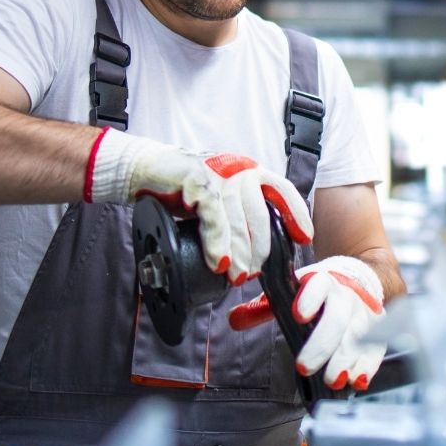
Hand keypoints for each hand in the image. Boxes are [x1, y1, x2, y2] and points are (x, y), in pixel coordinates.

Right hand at [87, 128, 312, 283]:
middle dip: (259, 247)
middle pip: (260, 212)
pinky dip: (217, 241)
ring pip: (237, 216)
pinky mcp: (196, 177)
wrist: (142, 171)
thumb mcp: (214, 205)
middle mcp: (237, 169)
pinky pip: (213, 213)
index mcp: (247, 172)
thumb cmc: (180, 190)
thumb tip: (251, 256)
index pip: (281, 189)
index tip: (303, 238)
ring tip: (236, 275)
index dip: (295, 213)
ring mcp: (217, 172)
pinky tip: (219, 261)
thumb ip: (233, 220)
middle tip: (252, 273)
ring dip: (238, 251)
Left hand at [229, 255, 385, 390]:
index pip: (318, 285)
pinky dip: (368, 365)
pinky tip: (358, 381)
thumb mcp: (293, 292)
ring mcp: (364, 313)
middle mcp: (346, 296)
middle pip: (337, 318)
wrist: (359, 280)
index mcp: (322, 281)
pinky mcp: (378, 331)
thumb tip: (234, 320)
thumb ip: (266, 307)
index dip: (309, 298)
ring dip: (345, 359)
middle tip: (303, 365)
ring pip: (358, 335)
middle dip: (321, 343)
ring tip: (332, 380)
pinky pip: (377, 348)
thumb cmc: (318, 292)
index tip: (298, 314)